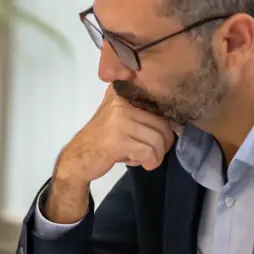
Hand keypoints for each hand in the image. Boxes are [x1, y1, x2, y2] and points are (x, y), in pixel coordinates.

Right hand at [46, 89, 174, 222]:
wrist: (77, 159)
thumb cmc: (102, 140)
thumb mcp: (121, 117)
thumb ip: (143, 112)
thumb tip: (176, 121)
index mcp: (123, 91)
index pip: (159, 102)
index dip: (166, 122)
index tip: (158, 134)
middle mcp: (121, 100)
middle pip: (163, 124)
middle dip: (163, 143)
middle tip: (153, 152)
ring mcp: (119, 118)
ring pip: (158, 140)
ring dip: (155, 156)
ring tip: (141, 157)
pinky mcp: (119, 138)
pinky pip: (149, 152)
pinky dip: (149, 162)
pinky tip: (136, 162)